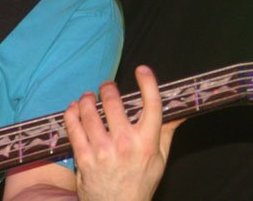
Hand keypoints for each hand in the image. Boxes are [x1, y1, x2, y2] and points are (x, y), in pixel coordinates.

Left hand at [63, 65, 179, 200]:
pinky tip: (74, 108)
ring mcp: (103, 150)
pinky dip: (71, 112)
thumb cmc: (140, 182)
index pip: (152, 104)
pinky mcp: (83, 156)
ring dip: (87, 99)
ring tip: (88, 97)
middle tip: (107, 86)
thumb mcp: (160, 159)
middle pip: (114, 102)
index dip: (147, 82)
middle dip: (108, 88)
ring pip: (90, 111)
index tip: (141, 70)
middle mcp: (125, 144)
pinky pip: (73, 126)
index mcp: (148, 142)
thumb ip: (167, 131)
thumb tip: (181, 110)